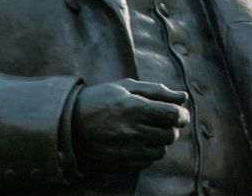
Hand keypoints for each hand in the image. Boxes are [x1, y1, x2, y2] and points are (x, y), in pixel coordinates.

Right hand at [71, 79, 188, 172]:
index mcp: (134, 108)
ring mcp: (127, 151)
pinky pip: (148, 161)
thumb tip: (183, 97)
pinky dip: (148, 152)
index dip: (181, 114)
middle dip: (170, 127)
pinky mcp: (122, 164)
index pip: (172, 115)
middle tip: (161, 121)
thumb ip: (157, 91)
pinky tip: (137, 142)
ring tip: (146, 131)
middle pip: (170, 134)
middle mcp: (133, 131)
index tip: (180, 113)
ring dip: (160, 141)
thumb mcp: (125, 87)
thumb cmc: (98, 100)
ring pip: (161, 150)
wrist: (68, 126)